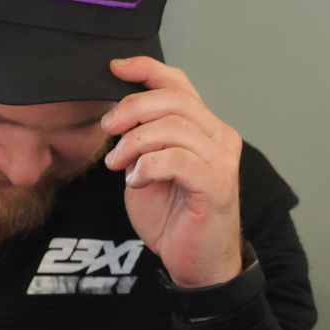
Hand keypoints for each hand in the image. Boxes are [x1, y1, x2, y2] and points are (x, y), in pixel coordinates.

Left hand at [102, 57, 243, 288]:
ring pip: (173, 127)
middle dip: (132, 109)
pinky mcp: (216, 185)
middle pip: (174, 100)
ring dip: (135, 143)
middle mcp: (219, 137)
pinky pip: (176, 159)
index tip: (114, 68)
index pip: (180, 84)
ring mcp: (221, 160)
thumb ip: (143, 139)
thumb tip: (116, 113)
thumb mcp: (150, 167)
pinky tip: (136, 181)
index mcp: (205, 128)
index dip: (147, 69)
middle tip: (108, 130)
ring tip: (119, 164)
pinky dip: (147, 166)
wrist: (196, 261)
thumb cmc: (174, 216)